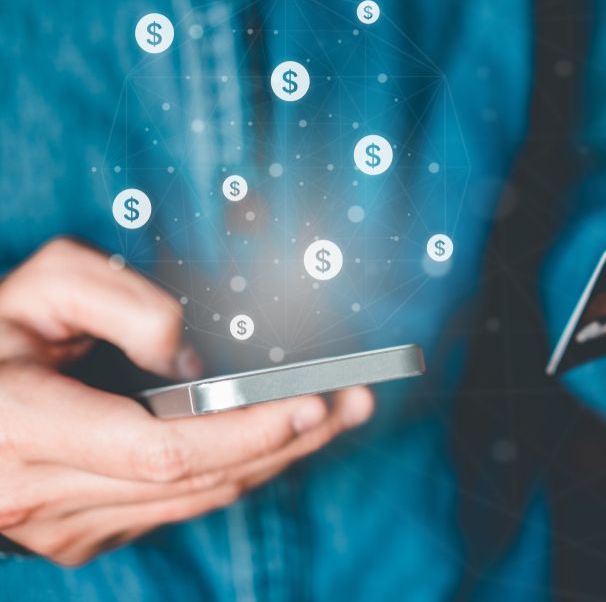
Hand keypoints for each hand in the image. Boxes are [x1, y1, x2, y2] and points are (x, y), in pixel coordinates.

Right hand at [0, 238, 373, 565]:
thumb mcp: (37, 288)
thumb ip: (118, 302)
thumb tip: (188, 357)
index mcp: (26, 427)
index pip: (163, 449)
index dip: (246, 432)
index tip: (311, 401)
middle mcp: (47, 493)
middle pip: (200, 479)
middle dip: (289, 440)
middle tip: (354, 402)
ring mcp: (66, 527)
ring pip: (199, 500)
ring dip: (276, 457)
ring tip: (336, 415)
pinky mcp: (84, 536)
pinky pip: (180, 506)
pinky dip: (236, 471)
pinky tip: (277, 439)